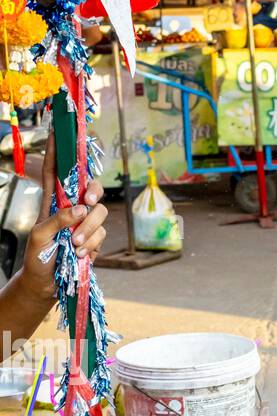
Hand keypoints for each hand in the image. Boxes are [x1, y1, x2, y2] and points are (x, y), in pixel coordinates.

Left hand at [20, 132, 108, 304]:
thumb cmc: (36, 257)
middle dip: (93, 192)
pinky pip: (101, 235)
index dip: (56, 150)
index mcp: (52, 200)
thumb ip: (58, 220)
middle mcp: (71, 208)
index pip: (54, 170)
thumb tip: (80, 210)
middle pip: (90, 187)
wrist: (46, 284)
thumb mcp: (39, 236)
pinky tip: (79, 256)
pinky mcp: (93, 240)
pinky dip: (91, 246)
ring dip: (88, 231)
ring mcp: (84, 224)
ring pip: (99, 214)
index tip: (59, 131)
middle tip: (89, 203)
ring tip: (74, 247)